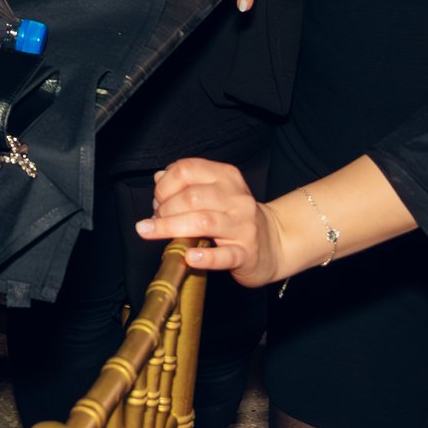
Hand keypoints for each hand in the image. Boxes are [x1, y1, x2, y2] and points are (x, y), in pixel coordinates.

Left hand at [138, 158, 289, 286]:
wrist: (274, 243)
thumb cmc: (235, 217)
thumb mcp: (214, 193)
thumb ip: (186, 184)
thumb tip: (159, 178)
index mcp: (226, 177)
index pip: (187, 170)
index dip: (164, 185)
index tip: (157, 200)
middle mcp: (237, 198)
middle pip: (192, 197)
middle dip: (165, 209)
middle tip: (154, 221)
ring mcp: (244, 226)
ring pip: (203, 222)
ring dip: (171, 227)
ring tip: (152, 232)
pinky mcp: (247, 253)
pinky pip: (224, 256)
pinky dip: (204, 257)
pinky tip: (189, 257)